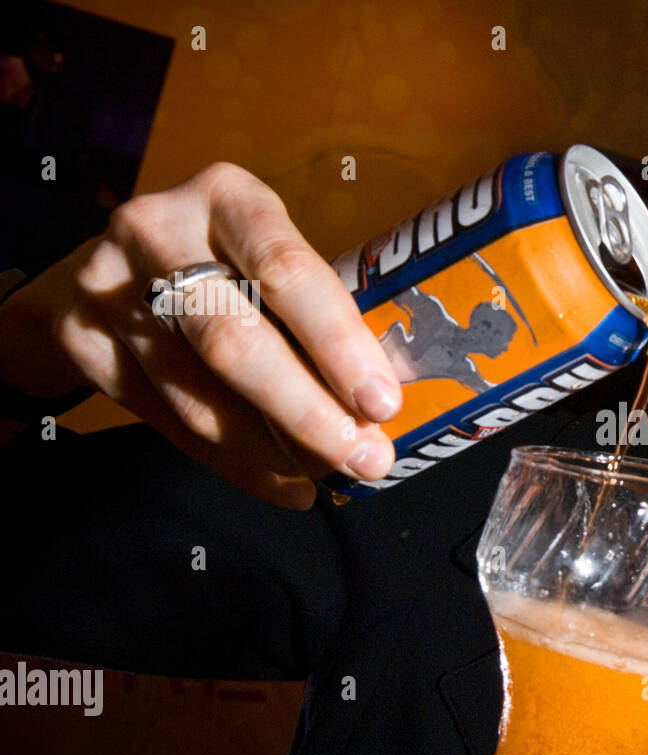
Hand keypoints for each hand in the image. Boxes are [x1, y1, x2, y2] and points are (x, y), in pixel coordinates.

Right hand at [0, 162, 402, 508]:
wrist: (103, 271)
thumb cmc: (227, 268)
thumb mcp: (271, 260)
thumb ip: (321, 315)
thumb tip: (383, 408)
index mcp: (228, 197)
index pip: (287, 271)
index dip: (338, 344)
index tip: (382, 403)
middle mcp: (159, 228)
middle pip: (235, 342)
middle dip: (308, 413)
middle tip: (364, 459)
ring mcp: (107, 284)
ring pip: (200, 396)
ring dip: (275, 449)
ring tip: (330, 472)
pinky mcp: (80, 340)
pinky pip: (171, 425)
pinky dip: (237, 463)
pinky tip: (284, 481)